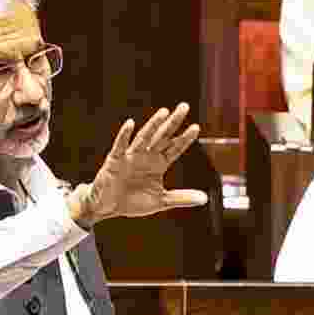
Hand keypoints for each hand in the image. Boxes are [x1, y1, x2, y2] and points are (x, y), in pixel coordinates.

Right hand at [67, 103, 207, 227]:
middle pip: (162, 136)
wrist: (108, 208)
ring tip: (164, 113)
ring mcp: (131, 157)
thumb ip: (181, 197)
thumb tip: (205, 199)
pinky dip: (125, 135)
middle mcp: (146, 156)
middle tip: (184, 107)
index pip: (174, 148)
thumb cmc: (133, 201)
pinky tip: (130, 124)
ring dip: (153, 125)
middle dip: (173, 122)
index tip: (196, 127)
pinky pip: (120, 146)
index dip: (185, 138)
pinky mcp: (115, 160)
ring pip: (144, 138)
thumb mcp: (161, 200)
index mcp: (158, 164)